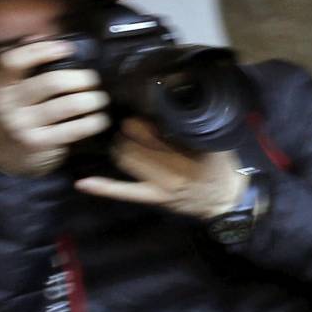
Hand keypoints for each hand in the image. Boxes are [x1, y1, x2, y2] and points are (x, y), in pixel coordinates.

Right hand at [0, 40, 110, 177]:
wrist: (0, 157)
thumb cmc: (14, 115)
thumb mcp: (8, 90)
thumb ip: (23, 65)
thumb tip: (43, 36)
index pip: (13, 61)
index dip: (40, 50)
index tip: (66, 48)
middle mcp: (6, 104)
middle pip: (51, 82)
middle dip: (81, 79)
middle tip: (93, 80)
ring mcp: (22, 125)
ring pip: (68, 105)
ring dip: (92, 100)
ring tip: (100, 98)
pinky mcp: (39, 144)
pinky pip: (74, 129)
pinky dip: (93, 122)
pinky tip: (99, 119)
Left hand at [74, 118, 248, 220]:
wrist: (227, 201)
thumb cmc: (222, 169)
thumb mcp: (215, 143)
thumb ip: (194, 129)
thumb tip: (170, 109)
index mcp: (187, 151)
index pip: (151, 131)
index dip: (139, 123)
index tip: (138, 118)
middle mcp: (171, 167)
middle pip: (133, 143)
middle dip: (127, 133)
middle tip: (128, 129)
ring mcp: (159, 184)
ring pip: (124, 159)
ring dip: (118, 148)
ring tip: (122, 143)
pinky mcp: (153, 197)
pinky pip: (124, 192)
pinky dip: (103, 187)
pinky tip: (83, 182)